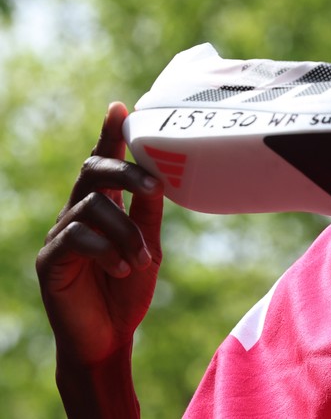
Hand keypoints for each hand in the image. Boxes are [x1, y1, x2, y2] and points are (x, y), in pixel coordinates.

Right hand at [36, 102, 163, 367]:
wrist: (108, 340)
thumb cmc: (128, 290)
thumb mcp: (148, 246)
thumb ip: (149, 213)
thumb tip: (161, 177)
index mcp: (102, 208)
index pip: (103, 164)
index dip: (109, 135)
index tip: (120, 108)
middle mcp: (76, 215)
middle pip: (92, 172)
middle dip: (124, 171)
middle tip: (154, 185)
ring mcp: (60, 236)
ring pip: (92, 208)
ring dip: (125, 231)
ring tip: (144, 260)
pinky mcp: (50, 262)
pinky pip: (76, 238)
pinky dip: (106, 251)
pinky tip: (123, 270)